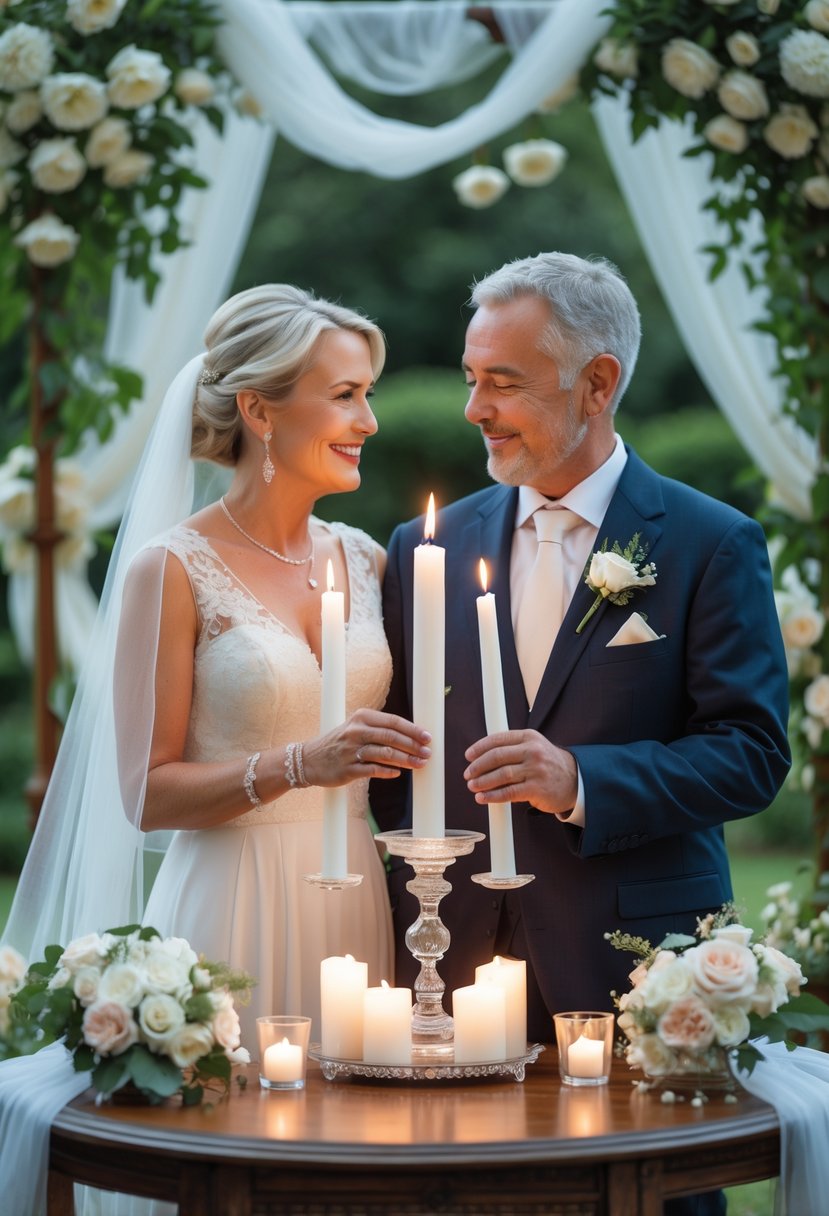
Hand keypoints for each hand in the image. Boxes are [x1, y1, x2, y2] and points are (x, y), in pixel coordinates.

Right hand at [301, 707, 430, 786]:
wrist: (309, 760)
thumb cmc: (339, 743)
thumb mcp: (356, 728)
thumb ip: (380, 730)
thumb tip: (411, 737)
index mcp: (361, 717)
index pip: (393, 721)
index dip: (413, 729)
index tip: (428, 737)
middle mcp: (356, 731)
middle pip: (391, 736)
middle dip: (413, 745)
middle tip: (428, 753)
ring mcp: (350, 751)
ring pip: (384, 754)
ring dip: (405, 760)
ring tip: (419, 764)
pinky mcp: (347, 769)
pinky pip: (373, 770)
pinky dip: (388, 771)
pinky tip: (398, 773)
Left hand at [463, 730, 577, 814]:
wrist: (575, 780)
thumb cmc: (548, 764)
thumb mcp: (533, 747)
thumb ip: (512, 748)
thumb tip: (480, 758)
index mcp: (529, 737)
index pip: (498, 739)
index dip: (479, 747)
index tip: (468, 756)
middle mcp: (532, 751)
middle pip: (497, 756)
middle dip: (478, 766)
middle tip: (468, 774)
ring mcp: (536, 770)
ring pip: (501, 774)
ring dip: (482, 781)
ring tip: (472, 786)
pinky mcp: (537, 788)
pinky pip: (509, 792)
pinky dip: (493, 796)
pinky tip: (483, 798)